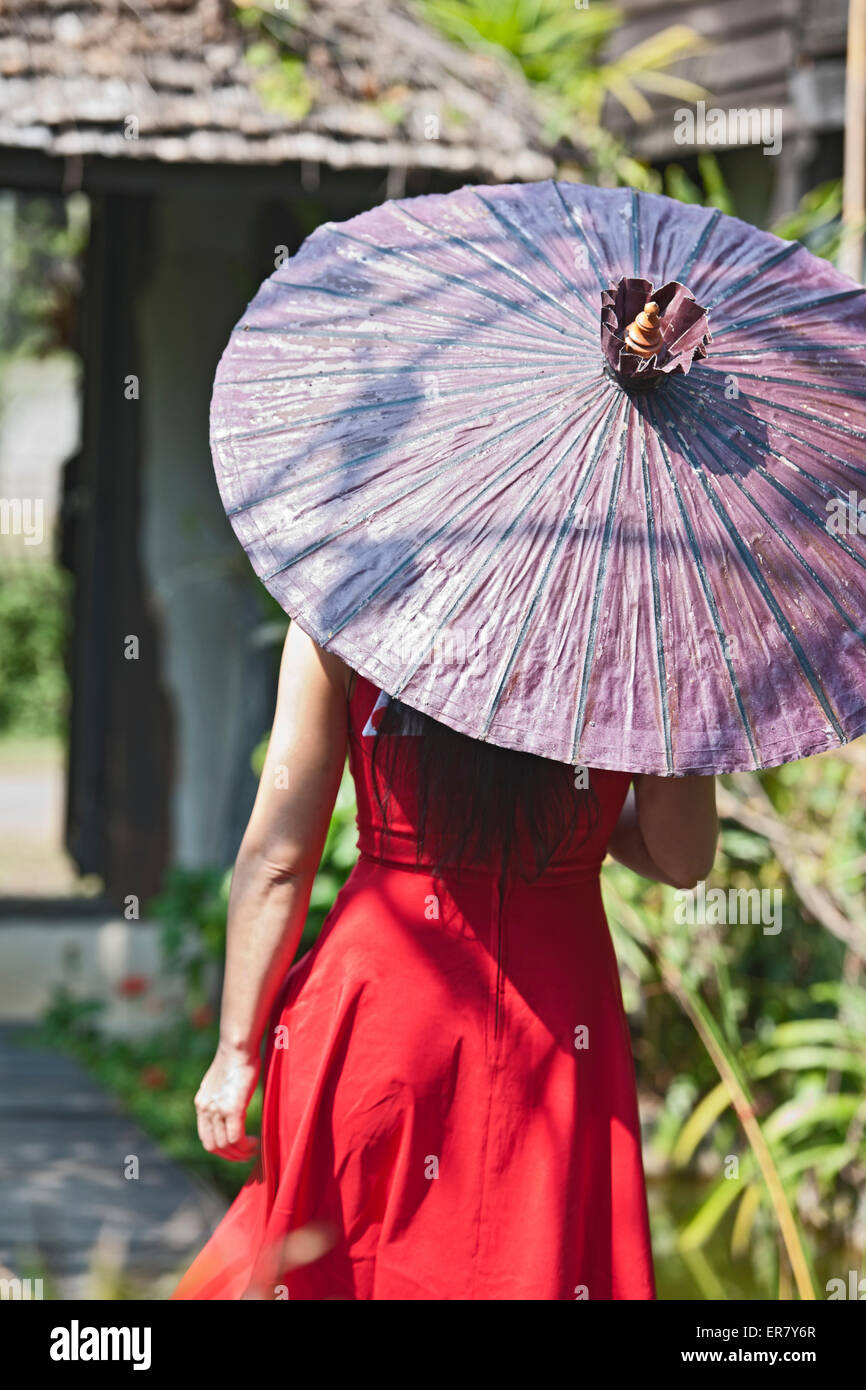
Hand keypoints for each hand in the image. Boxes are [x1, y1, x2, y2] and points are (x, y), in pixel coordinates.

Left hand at [194, 1041, 260, 1160]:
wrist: (237, 1047)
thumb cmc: (235, 1059)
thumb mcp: (221, 1081)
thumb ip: (221, 1096)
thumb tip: (230, 1105)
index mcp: (201, 1104)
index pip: (206, 1138)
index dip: (221, 1149)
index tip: (235, 1150)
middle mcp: (205, 1110)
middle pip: (213, 1146)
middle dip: (230, 1156)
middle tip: (245, 1156)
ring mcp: (217, 1111)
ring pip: (226, 1146)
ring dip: (240, 1153)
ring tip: (253, 1150)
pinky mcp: (232, 1109)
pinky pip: (237, 1138)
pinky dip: (246, 1146)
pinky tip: (255, 1144)